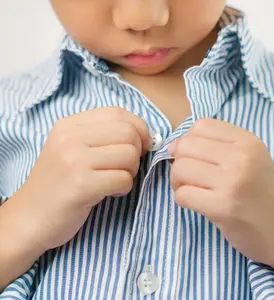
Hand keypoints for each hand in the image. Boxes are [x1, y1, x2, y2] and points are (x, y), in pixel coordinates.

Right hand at [9, 107, 150, 251]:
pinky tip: (111, 193)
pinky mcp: (81, 185)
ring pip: (129, 155)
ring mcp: (74, 161)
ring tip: (116, 180)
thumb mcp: (72, 149)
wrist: (30, 217)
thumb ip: (102, 136)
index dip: (139, 128)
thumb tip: (145, 135)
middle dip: (137, 152)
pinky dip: (124, 188)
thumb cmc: (59, 183)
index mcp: (69, 126)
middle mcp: (70, 138)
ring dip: (131, 171)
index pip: (117, 113)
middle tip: (126, 167)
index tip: (141, 145)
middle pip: (128, 133)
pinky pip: (123, 179)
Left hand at [169, 118, 273, 284]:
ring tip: (190, 190)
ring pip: (180, 169)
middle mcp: (241, 157)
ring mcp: (232, 182)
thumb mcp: (247, 159)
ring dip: (178, 181)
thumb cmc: (260, 193)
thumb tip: (172, 146)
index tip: (191, 156)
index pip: (201, 125)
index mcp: (247, 142)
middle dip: (179, 162)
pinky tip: (194, 203)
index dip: (188, 140)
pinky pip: (182, 194)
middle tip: (188, 177)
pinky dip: (182, 199)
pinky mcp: (223, 207)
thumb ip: (213, 147)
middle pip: (186, 146)